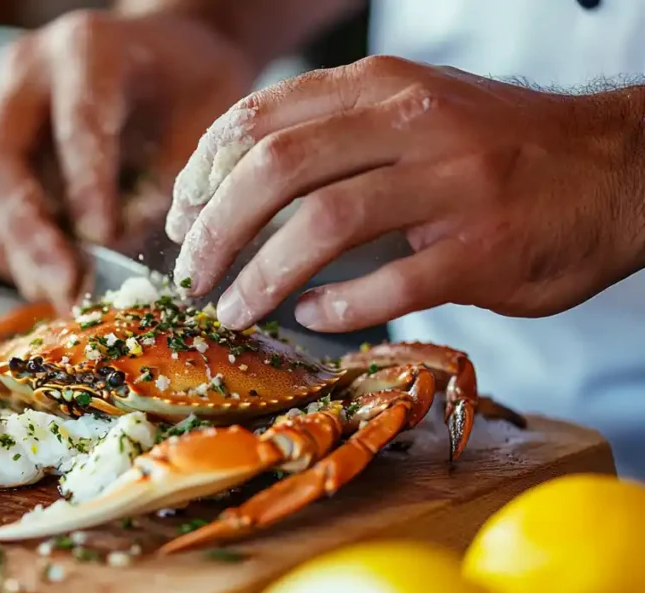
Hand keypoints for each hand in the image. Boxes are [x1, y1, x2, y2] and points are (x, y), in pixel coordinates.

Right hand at [0, 9, 252, 310]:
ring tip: (61, 293)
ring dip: (12, 253)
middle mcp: (25, 76)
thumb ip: (170, 179)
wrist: (160, 56)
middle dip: (28, 237)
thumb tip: (119, 252)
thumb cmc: (190, 83)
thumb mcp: (208, 116)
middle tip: (66, 287)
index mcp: (87, 49)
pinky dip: (5, 252)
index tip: (104, 240)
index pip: (75, 123)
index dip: (86, 187)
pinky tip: (45, 277)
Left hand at [167, 56, 644, 330]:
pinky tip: (314, 317)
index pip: (261, 117)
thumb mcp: (414, 111)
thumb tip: (240, 187)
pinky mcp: (481, 248)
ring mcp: (449, 185)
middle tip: (190, 275)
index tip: (180, 216)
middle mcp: (412, 123)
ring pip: (322, 225)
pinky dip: (338, 306)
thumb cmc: (498, 149)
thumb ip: (338, 135)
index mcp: (383, 87)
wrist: (617, 170)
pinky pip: (388, 283)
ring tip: (233, 308)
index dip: (204, 171)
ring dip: (260, 275)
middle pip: (276, 169)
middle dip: (215, 229)